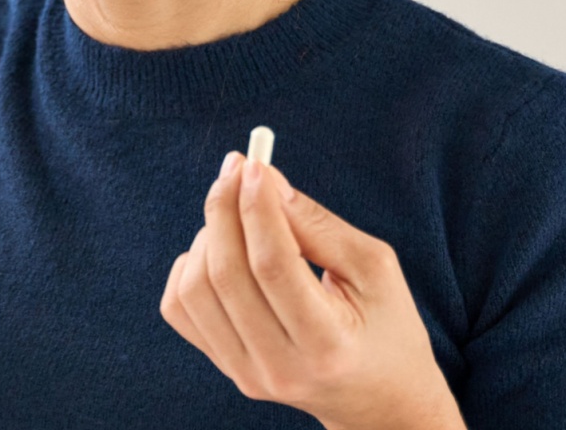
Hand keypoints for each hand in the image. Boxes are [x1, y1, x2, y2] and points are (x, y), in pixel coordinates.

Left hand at [160, 153, 464, 429]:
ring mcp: (246, 374)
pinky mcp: (226, 368)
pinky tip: (220, 250)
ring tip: (238, 215)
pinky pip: (180, 307)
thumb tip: (264, 179)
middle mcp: (280, 367)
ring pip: (195, 288)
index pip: (274, 266)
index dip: (258, 208)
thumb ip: (316, 223)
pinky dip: (189, 265)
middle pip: (227, 274)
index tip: (255, 164)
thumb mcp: (373, 267)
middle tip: (236, 168)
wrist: (380, 399)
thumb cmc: (385, 323)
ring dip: (208, 235)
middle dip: (225, 208)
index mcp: (328, 344)